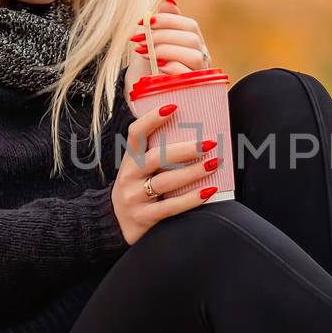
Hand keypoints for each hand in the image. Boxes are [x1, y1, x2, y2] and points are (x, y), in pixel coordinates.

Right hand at [111, 103, 220, 244]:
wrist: (115, 225)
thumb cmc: (138, 189)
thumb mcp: (138, 169)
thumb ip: (157, 153)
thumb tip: (194, 130)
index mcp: (130, 160)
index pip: (135, 134)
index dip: (152, 120)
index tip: (174, 107)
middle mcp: (129, 177)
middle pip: (156, 158)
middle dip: (184, 150)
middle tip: (209, 143)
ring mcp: (135, 198)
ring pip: (166, 182)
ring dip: (193, 172)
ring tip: (216, 163)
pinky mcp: (144, 218)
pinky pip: (170, 207)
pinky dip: (191, 199)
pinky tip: (209, 191)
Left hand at [125, 0, 211, 109]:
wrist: (143, 94)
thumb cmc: (148, 66)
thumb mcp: (151, 41)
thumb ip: (161, 22)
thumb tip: (168, 0)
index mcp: (193, 43)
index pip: (190, 25)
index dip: (169, 20)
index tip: (147, 21)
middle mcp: (201, 57)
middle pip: (192, 38)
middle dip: (163, 36)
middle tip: (139, 39)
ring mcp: (199, 74)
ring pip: (193, 55)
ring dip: (166, 50)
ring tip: (145, 53)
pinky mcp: (193, 89)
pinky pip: (187, 75)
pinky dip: (171, 68)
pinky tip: (155, 67)